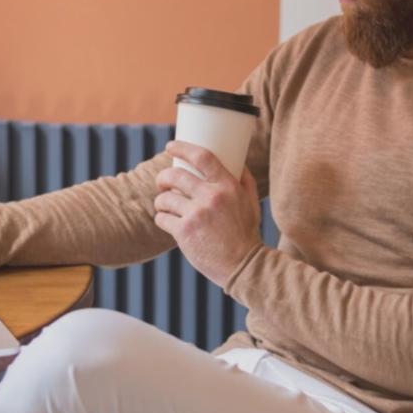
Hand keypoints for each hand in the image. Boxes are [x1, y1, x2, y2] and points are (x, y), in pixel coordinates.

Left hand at [153, 140, 261, 287]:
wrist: (244, 266)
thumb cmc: (246, 233)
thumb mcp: (251, 202)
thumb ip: (244, 180)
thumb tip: (238, 161)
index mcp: (228, 186)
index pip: (202, 156)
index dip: (182, 147)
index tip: (170, 146)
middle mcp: (211, 197)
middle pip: (175, 175)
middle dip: (163, 177)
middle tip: (162, 182)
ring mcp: (196, 214)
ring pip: (164, 198)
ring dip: (161, 201)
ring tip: (165, 206)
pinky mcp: (184, 232)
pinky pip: (161, 218)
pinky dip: (161, 219)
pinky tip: (167, 222)